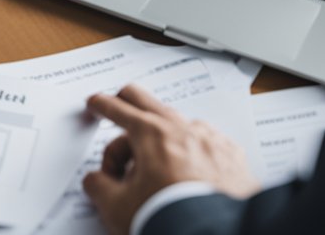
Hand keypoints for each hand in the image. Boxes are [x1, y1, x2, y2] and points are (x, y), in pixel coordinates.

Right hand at [82, 84, 259, 234]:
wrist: (219, 234)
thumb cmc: (171, 218)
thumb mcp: (117, 207)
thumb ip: (98, 187)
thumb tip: (96, 181)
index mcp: (150, 134)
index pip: (117, 109)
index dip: (100, 105)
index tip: (95, 103)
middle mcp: (181, 128)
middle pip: (146, 101)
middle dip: (128, 103)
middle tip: (119, 111)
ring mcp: (208, 138)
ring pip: (178, 125)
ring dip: (161, 138)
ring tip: (154, 169)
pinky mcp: (229, 154)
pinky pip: (205, 143)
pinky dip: (192, 152)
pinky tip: (188, 174)